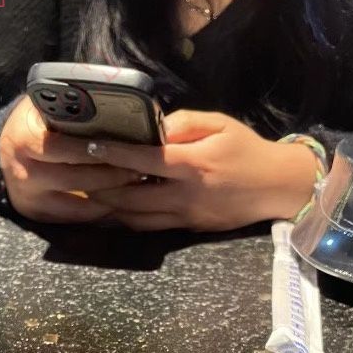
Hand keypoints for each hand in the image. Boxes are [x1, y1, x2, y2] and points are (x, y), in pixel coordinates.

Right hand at [0, 96, 142, 222]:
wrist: (3, 151)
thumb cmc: (34, 123)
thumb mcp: (45, 106)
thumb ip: (71, 107)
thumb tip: (115, 106)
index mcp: (25, 139)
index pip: (69, 149)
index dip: (101, 150)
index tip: (129, 149)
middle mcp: (22, 173)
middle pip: (78, 180)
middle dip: (112, 176)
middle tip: (140, 170)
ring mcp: (29, 198)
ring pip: (80, 206)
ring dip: (110, 197)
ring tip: (133, 186)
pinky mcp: (37, 215)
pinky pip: (75, 218)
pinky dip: (98, 211)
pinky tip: (117, 200)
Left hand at [87, 110, 318, 231]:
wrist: (277, 187)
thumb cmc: (246, 149)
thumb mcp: (219, 124)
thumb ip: (183, 124)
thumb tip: (151, 127)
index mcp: (193, 165)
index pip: (144, 159)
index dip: (114, 153)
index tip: (89, 145)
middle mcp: (185, 195)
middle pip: (131, 197)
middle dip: (101, 187)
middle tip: (76, 175)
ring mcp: (185, 216)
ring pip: (136, 218)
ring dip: (109, 208)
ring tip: (86, 194)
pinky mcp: (188, 228)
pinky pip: (150, 226)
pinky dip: (127, 218)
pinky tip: (112, 208)